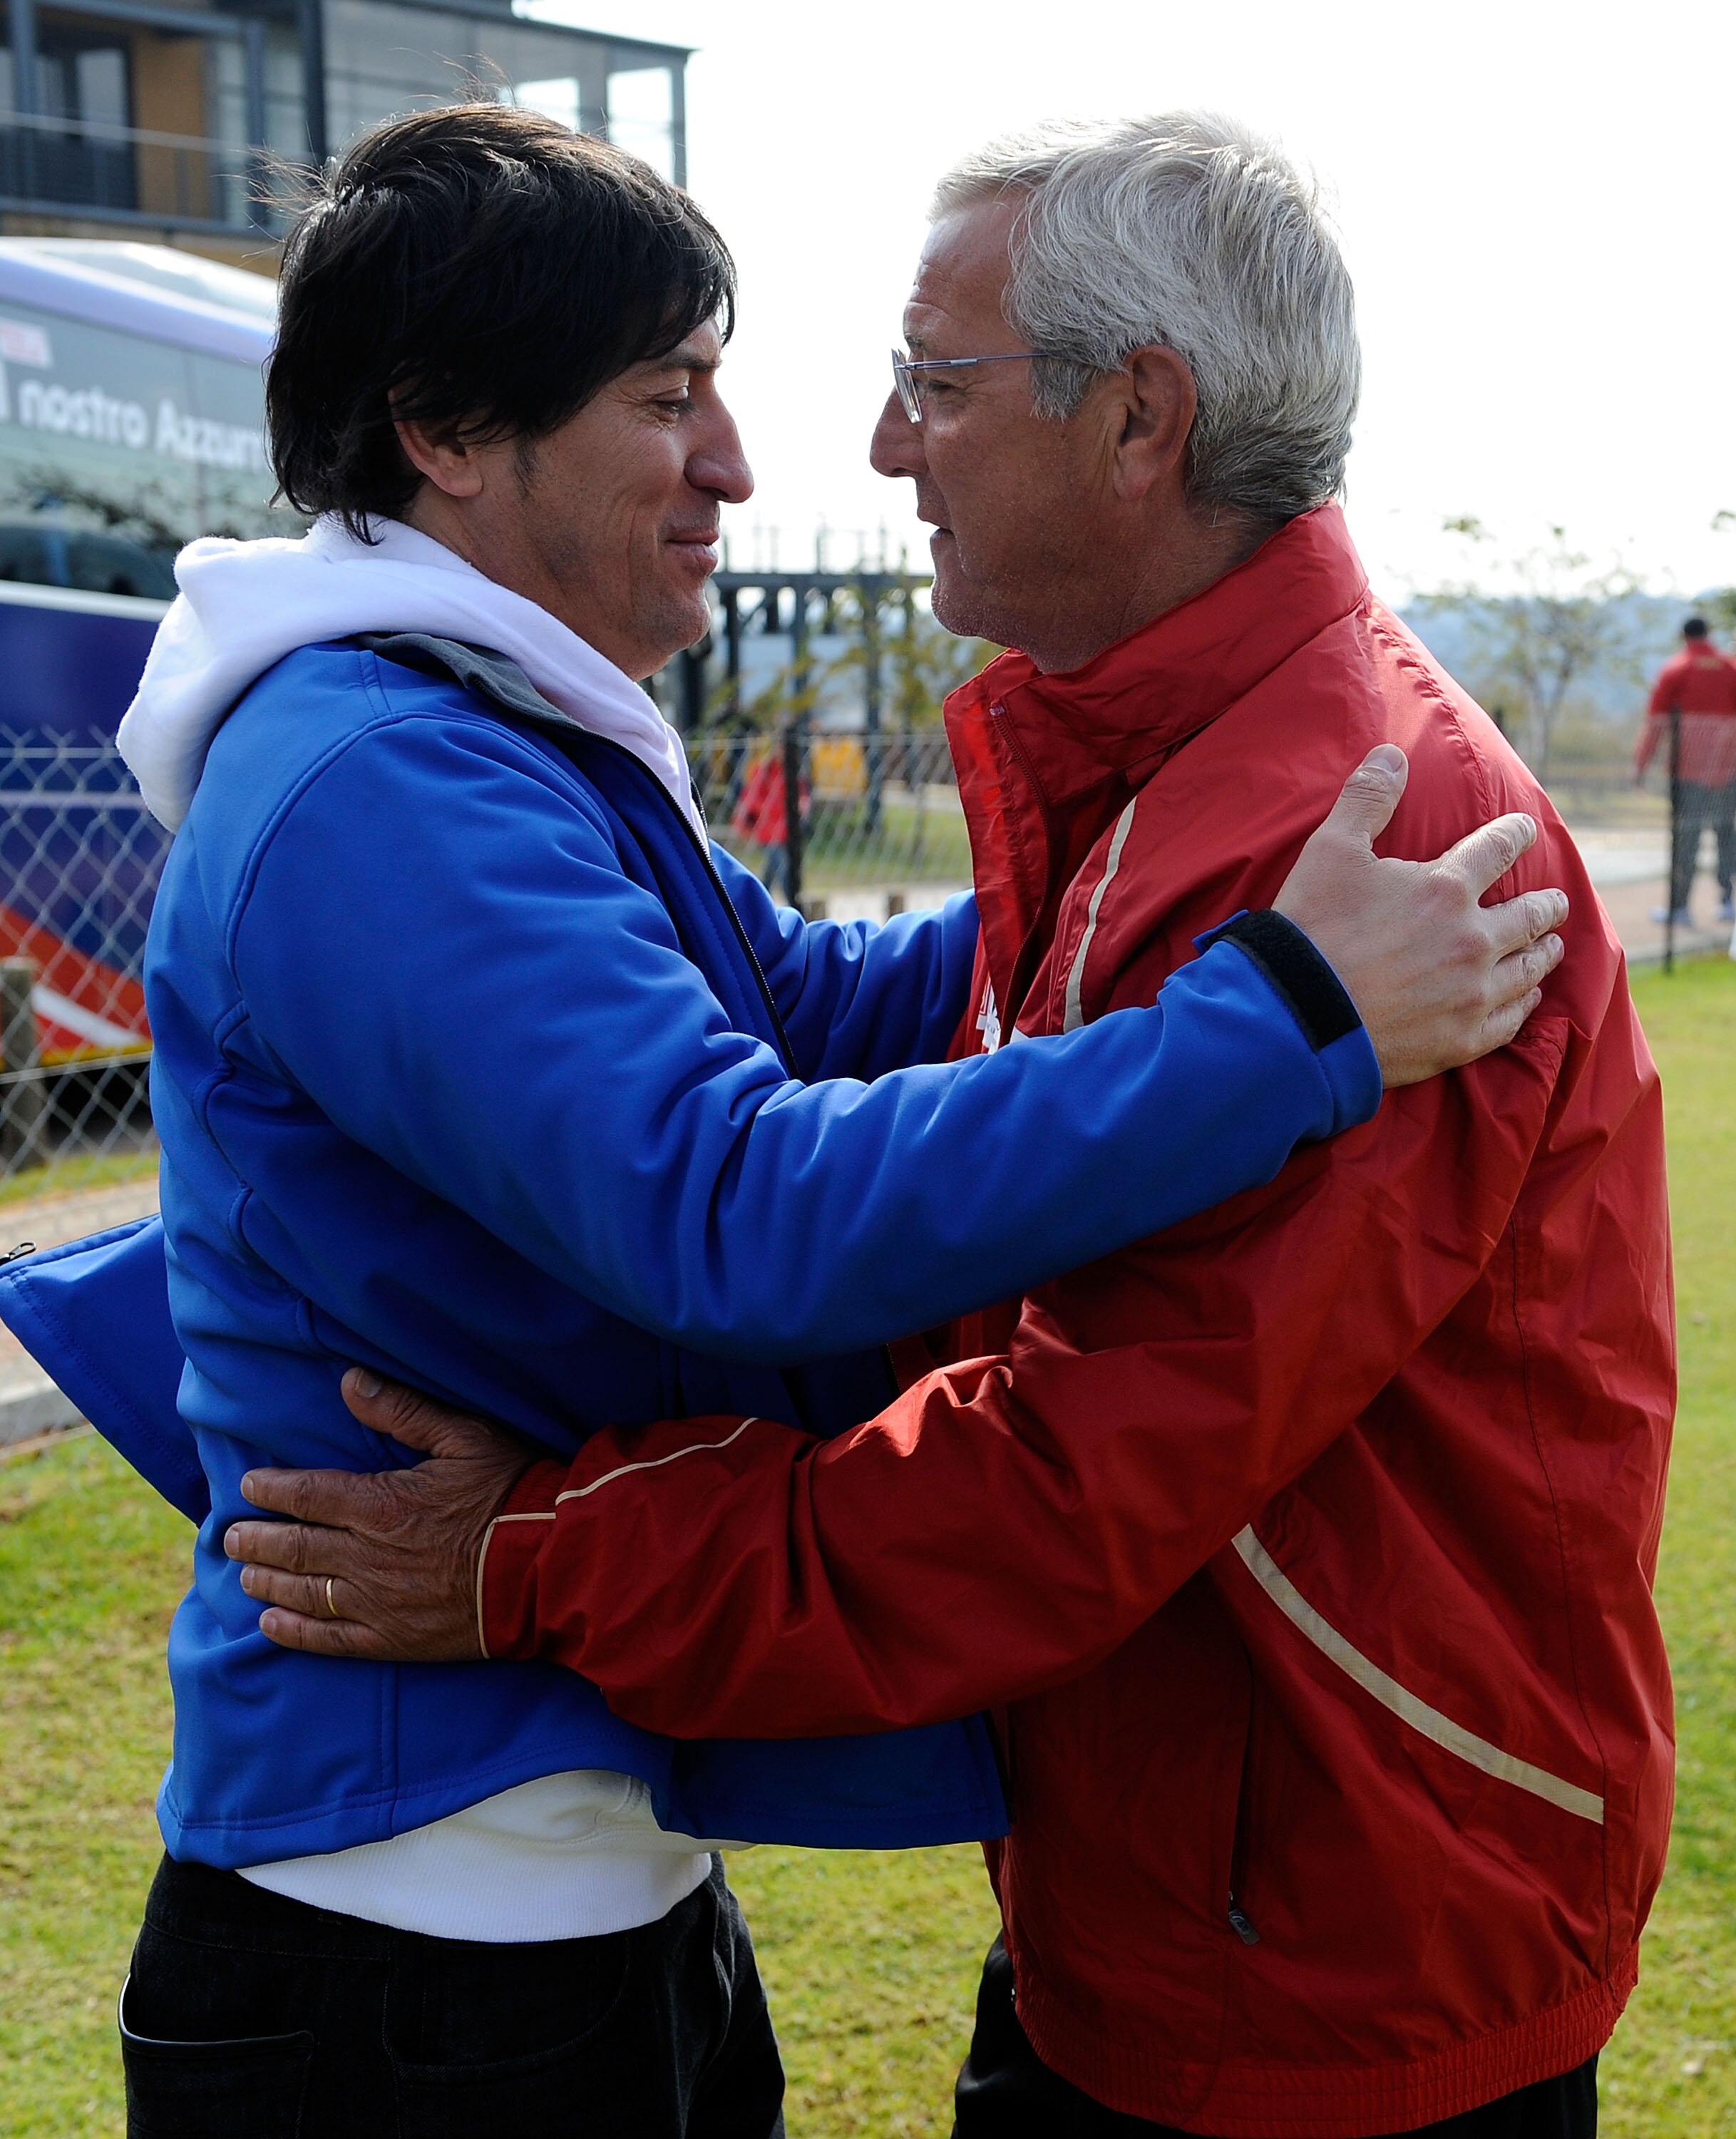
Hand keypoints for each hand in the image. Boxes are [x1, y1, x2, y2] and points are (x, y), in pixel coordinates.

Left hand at [223, 1369, 535, 1660]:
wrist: (549, 1567)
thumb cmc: (511, 1494)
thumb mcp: (466, 1437)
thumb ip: (404, 1411)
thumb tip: (350, 1380)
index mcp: (381, 1504)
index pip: (307, 1494)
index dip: (271, 1491)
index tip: (247, 1487)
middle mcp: (367, 1555)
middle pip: (294, 1547)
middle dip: (256, 1540)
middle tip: (230, 1537)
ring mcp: (377, 1602)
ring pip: (304, 1592)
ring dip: (267, 1582)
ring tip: (243, 1575)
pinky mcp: (394, 1638)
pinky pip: (330, 1639)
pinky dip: (295, 1633)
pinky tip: (271, 1626)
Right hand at [1273, 745, 1567, 1086]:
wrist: (1297, 1018)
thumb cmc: (1312, 930)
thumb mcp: (1330, 851)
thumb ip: (1366, 798)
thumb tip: (1391, 753)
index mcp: (1445, 888)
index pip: (1498, 849)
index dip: (1515, 834)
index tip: (1527, 829)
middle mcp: (1472, 939)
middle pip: (1530, 915)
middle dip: (1548, 904)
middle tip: (1558, 900)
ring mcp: (1471, 993)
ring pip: (1529, 968)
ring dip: (1544, 952)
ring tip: (1551, 945)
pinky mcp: (1460, 1039)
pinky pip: (1510, 1019)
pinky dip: (1524, 1004)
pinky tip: (1527, 999)